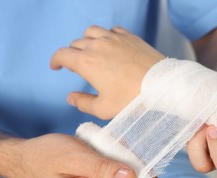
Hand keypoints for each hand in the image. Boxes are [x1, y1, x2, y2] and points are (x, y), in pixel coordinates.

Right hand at [50, 25, 164, 118]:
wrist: (161, 86)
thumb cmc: (132, 99)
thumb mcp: (104, 109)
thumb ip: (83, 103)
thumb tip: (71, 97)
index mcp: (87, 63)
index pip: (62, 55)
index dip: (55, 61)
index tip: (55, 67)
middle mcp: (98, 45)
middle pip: (76, 43)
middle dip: (71, 54)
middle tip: (76, 65)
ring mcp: (114, 39)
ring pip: (92, 32)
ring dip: (86, 40)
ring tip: (90, 51)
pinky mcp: (130, 37)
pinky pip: (112, 30)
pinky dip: (106, 35)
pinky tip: (110, 44)